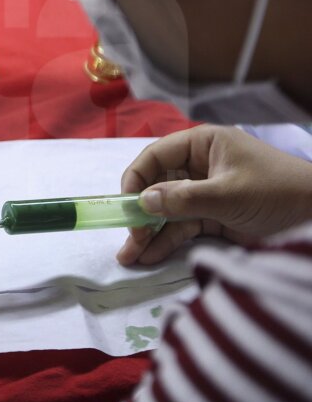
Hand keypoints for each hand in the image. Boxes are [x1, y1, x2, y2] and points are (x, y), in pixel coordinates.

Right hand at [118, 124, 311, 264]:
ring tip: (129, 256)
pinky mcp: (213, 217)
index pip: (156, 157)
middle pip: (157, 187)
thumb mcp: (228, 194)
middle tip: (128, 238)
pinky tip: (149, 256)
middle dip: (138, 213)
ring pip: (166, 211)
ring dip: (148, 232)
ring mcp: (205, 193)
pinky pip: (181, 227)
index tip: (125, 205)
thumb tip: (143, 203)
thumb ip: (183, 199)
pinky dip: (166, 241)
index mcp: (202, 145)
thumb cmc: (277, 192)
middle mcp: (199, 166)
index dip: (136, 179)